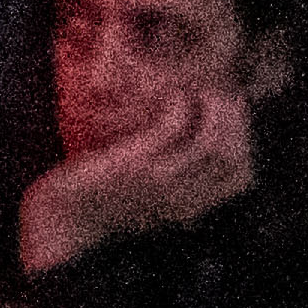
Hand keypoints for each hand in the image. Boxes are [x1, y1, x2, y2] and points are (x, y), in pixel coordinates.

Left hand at [20, 84, 257, 270]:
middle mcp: (182, 199)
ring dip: (213, 106)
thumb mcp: (147, 195)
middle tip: (218, 93)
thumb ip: (174, 178)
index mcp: (189, 208)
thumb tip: (193, 140)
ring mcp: (161, 183)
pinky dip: (181, 102)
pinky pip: (175, 125)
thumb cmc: (102, 201)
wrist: (64, 218)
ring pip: (212, 140)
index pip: (242, 175)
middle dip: (234, 118)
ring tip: (201, 89)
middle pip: (233, 155)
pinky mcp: (137, 165)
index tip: (229, 113)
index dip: (243, 140)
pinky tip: (173, 94)